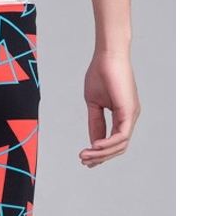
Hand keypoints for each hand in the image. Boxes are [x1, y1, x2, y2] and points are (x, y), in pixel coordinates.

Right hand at [79, 51, 139, 166]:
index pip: (114, 141)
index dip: (99, 153)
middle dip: (100, 157)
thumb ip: (95, 123)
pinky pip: (121, 136)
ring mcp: (132, 115)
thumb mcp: (94, 104)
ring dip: (101, 153)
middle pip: (118, 147)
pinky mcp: (129, 111)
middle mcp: (130, 117)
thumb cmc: (100, 74)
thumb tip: (94, 142)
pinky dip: (107, 144)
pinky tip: (94, 146)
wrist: (107, 56)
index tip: (84, 157)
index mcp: (123, 115)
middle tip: (83, 160)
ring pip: (120, 145)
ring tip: (85, 155)